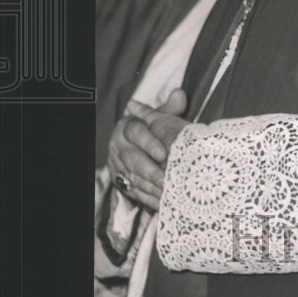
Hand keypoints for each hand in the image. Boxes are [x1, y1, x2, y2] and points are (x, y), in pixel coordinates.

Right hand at [107, 89, 188, 211]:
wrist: (137, 146)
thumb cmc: (154, 129)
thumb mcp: (160, 117)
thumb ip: (169, 109)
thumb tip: (179, 94)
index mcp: (127, 127)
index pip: (136, 132)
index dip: (149, 142)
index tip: (164, 153)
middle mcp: (119, 146)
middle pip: (133, 159)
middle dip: (151, 171)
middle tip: (168, 179)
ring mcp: (118, 167)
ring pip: (132, 178)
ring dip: (151, 187)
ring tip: (168, 193)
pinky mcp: (122, 183)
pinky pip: (134, 192)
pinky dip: (149, 198)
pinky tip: (164, 202)